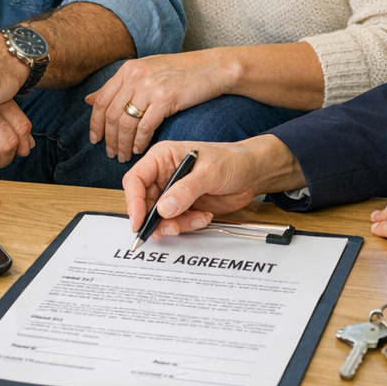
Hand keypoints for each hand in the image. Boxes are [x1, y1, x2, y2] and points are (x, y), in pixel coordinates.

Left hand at [85, 50, 235, 160]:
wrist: (212, 67)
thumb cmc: (181, 71)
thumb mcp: (146, 71)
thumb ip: (120, 85)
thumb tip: (90, 99)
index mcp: (128, 69)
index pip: (101, 100)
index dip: (95, 123)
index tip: (95, 139)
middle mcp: (135, 76)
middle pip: (111, 114)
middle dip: (108, 139)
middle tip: (110, 153)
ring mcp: (150, 87)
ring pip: (126, 123)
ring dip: (123, 144)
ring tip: (124, 155)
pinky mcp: (166, 98)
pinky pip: (145, 127)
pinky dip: (140, 141)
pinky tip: (140, 149)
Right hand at [122, 135, 303, 239]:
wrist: (253, 173)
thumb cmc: (232, 160)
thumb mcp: (209, 172)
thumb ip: (186, 190)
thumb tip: (164, 208)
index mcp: (162, 157)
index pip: (136, 179)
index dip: (134, 201)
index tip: (140, 221)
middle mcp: (164, 175)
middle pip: (144, 202)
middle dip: (156, 219)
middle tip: (172, 228)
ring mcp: (173, 192)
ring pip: (159, 217)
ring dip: (176, 224)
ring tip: (198, 218)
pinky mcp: (184, 207)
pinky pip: (175, 223)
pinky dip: (187, 225)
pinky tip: (204, 217)